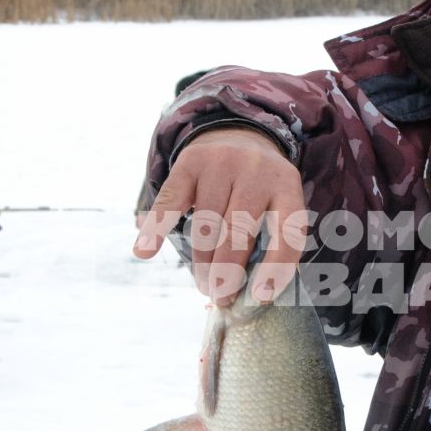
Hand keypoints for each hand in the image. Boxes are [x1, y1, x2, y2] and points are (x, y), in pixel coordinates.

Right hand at [132, 126, 306, 304]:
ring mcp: (222, 163)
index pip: (287, 231)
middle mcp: (257, 171)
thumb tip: (247, 294)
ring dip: (202, 262)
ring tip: (203, 284)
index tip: (261, 296)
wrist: (236, 133)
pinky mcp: (191, 161)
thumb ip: (268, 238)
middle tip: (220, 297)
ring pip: (206, 224)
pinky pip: (171, 201)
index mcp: (286, 185)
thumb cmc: (257, 187)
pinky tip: (144, 252)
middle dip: (227, 273)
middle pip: (238, 232)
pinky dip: (156, 228)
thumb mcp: (275, 201)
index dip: (277, 267)